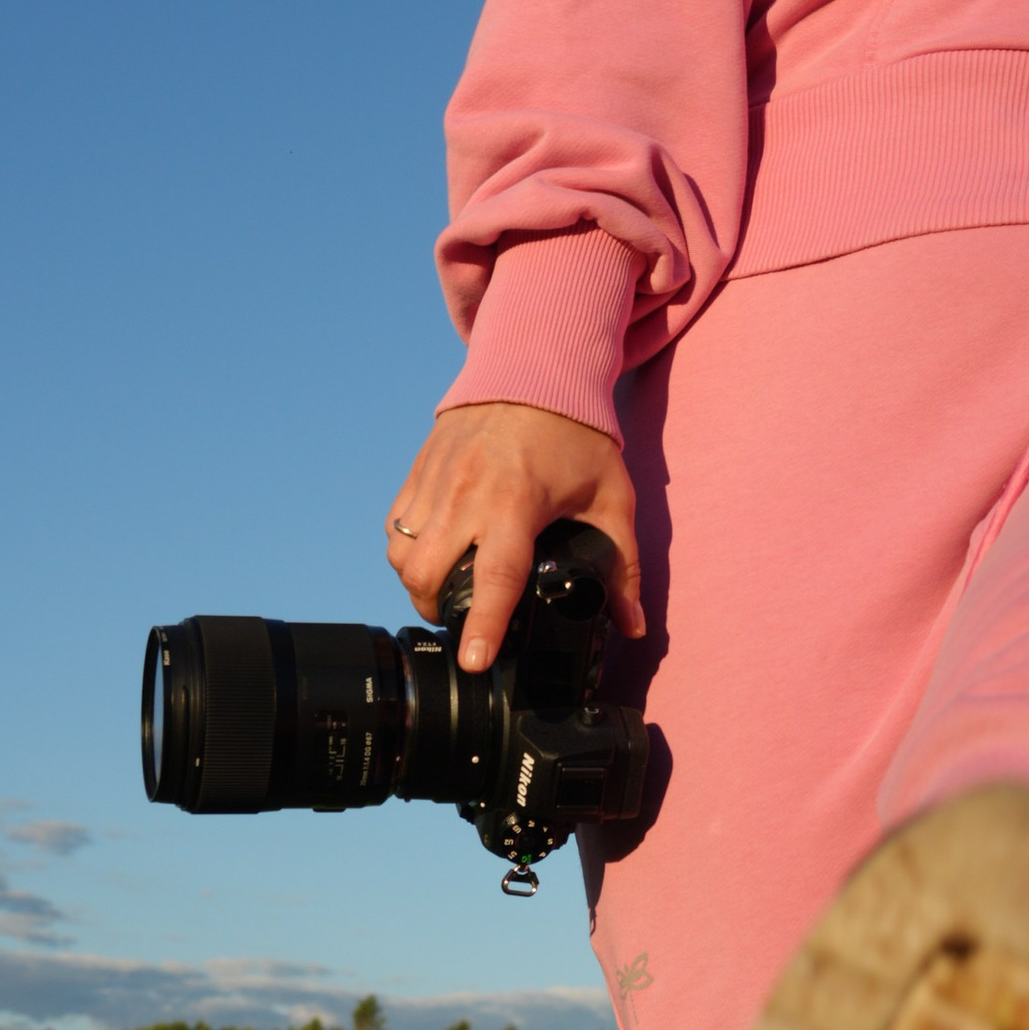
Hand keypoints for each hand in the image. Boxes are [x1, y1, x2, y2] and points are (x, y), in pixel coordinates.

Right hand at [383, 401, 643, 671]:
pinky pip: (396, 528)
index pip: (494, 579)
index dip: (482, 628)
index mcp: (516, 503)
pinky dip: (407, 553)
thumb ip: (623, 565)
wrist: (532, 367)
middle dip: (439, 612)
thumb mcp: (612, 497)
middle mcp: (466, 493)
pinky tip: (432, 560)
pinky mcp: (418, 471)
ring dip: (418, 585)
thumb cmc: (577, 434)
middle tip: (463, 624)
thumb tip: (632, 625)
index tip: (474, 662)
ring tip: (445, 595)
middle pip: (428, 576)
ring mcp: (436, 481)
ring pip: (402, 555)